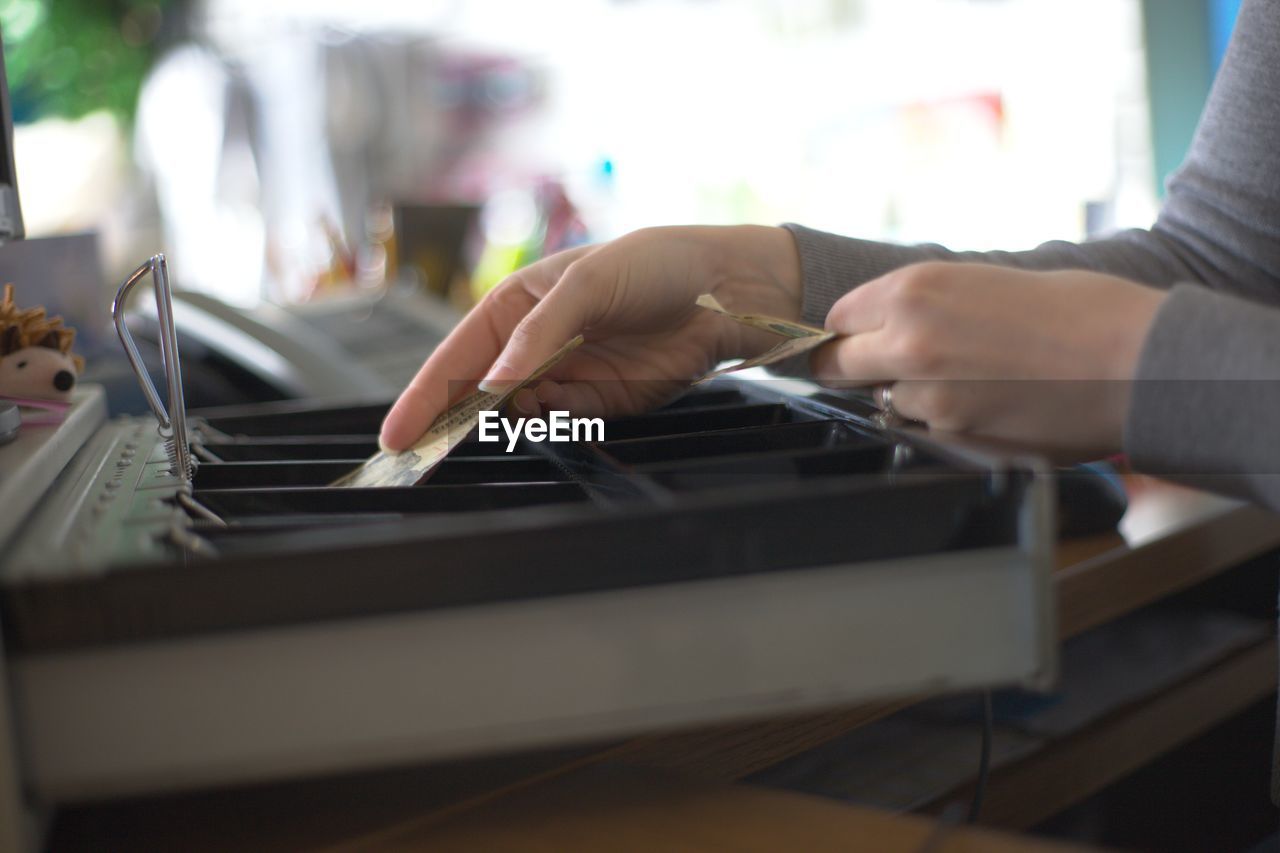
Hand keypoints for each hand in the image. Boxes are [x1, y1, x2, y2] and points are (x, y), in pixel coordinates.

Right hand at [379, 225, 801, 450]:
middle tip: (426, 453)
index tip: (398, 433)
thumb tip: (493, 384)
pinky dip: (559, 423)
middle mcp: (535, 345)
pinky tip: (573, 401)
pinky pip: (563, 424)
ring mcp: (566, 376)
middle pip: (477, 392)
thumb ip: (537, 336)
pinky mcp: (601, 404)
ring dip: (513, 421)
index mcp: (517, 305)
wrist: (725, 290)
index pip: (456, 355)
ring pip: (518, 414)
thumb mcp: (586, 284)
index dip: (424, 395)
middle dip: (454, 420)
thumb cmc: (653, 264)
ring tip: (531, 402)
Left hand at [811, 261, 1166, 456]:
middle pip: (837, 365)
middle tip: (883, 368)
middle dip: (853, 367)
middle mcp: (907, 342)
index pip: (840, 317)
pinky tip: (990, 408)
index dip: (850, 330)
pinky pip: (926, 432)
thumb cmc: (1080, 312)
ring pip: (886, 403)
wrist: (1136, 361)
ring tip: (969, 385)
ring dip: (909, 398)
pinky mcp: (954, 439)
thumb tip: (887, 326)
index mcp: (913, 291)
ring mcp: (927, 397)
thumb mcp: (984, 282)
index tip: (858, 338)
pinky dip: (946, 425)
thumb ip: (925, 306)